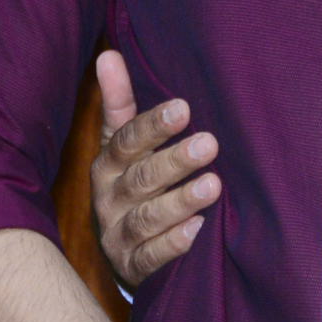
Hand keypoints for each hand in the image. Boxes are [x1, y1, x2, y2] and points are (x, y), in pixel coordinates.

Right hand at [89, 51, 221, 289]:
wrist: (123, 251)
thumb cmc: (131, 183)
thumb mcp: (123, 144)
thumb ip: (120, 103)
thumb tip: (109, 54)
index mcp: (108, 164)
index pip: (126, 141)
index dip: (153, 126)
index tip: (184, 108)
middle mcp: (109, 199)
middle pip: (141, 178)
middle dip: (174, 161)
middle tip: (209, 143)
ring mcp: (119, 235)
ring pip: (147, 218)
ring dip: (180, 201)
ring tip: (213, 186)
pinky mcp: (134, 267)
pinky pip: (151, 257)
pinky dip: (173, 244)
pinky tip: (198, 230)